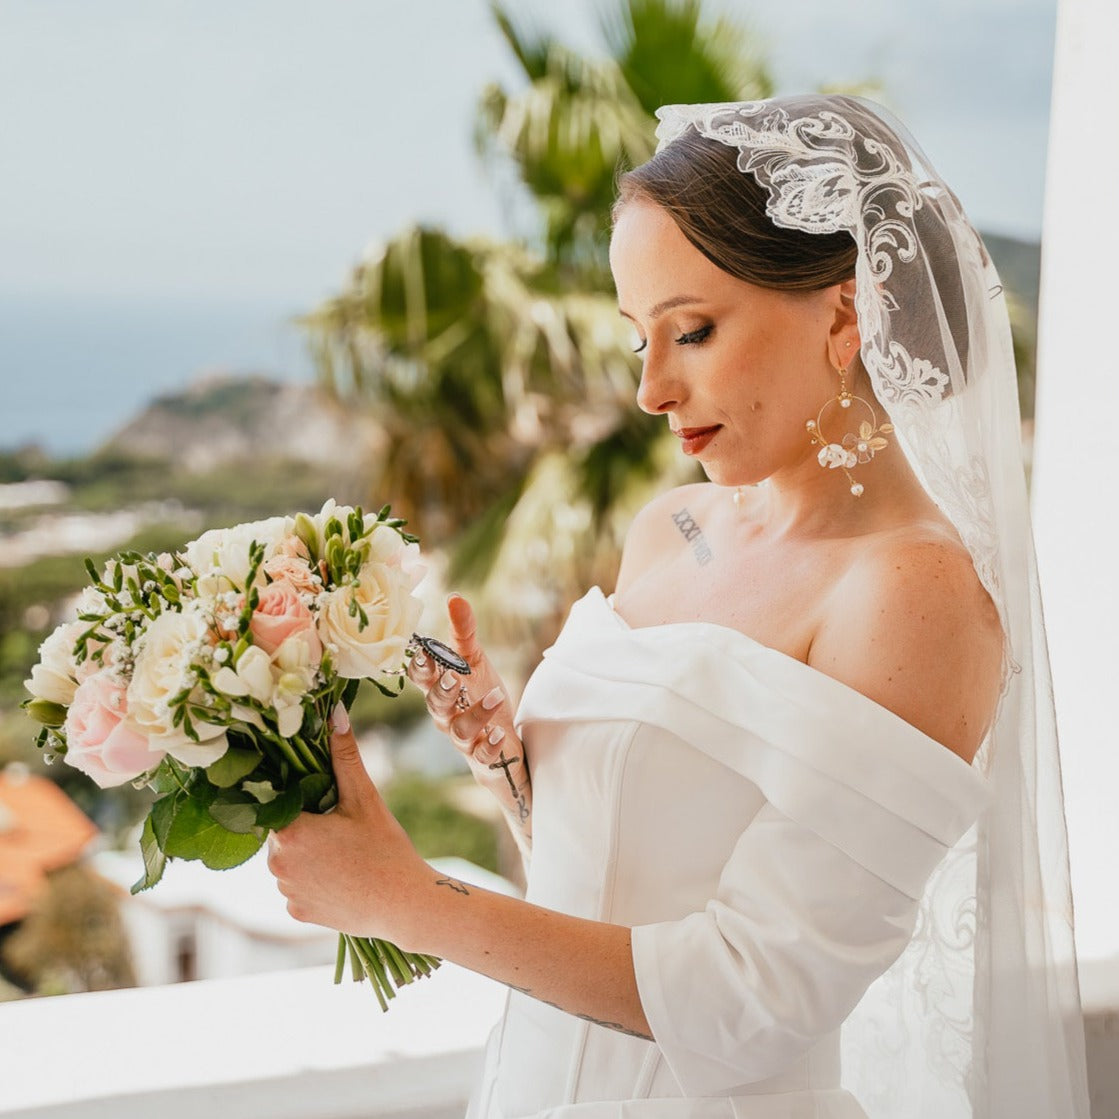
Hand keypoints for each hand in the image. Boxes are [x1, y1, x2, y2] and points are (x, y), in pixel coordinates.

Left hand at [267, 707, 427, 944]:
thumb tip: (335, 713)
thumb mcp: (364, 797)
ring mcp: (286, 893)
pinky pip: (297, 888)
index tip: (318, 799)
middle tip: (339, 825)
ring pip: (287, 861)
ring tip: (344, 853)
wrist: (403, 904)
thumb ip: (344, 756)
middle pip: (281, 832)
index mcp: (289, 832)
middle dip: (304, 825)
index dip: (296, 798)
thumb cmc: (384, 848)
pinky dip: (313, 881)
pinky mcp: (297, 913)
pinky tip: (342, 877)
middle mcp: (277, 864)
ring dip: (307, 854)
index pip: (275, 803)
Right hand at [406, 594, 520, 773]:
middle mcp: (446, 714)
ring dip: (476, 714)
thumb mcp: (475, 661)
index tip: (423, 652)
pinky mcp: (483, 756)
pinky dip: (490, 746)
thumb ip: (464, 633)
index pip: (421, 678)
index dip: (419, 667)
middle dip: (442, 691)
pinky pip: (482, 755)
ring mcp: (464, 738)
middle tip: (453, 677)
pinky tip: (500, 734)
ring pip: (459, 730)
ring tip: (496, 696)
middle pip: (435, 704)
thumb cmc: (481, 695)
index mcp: (441, 688)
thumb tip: (454, 597)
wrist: (503, 738)